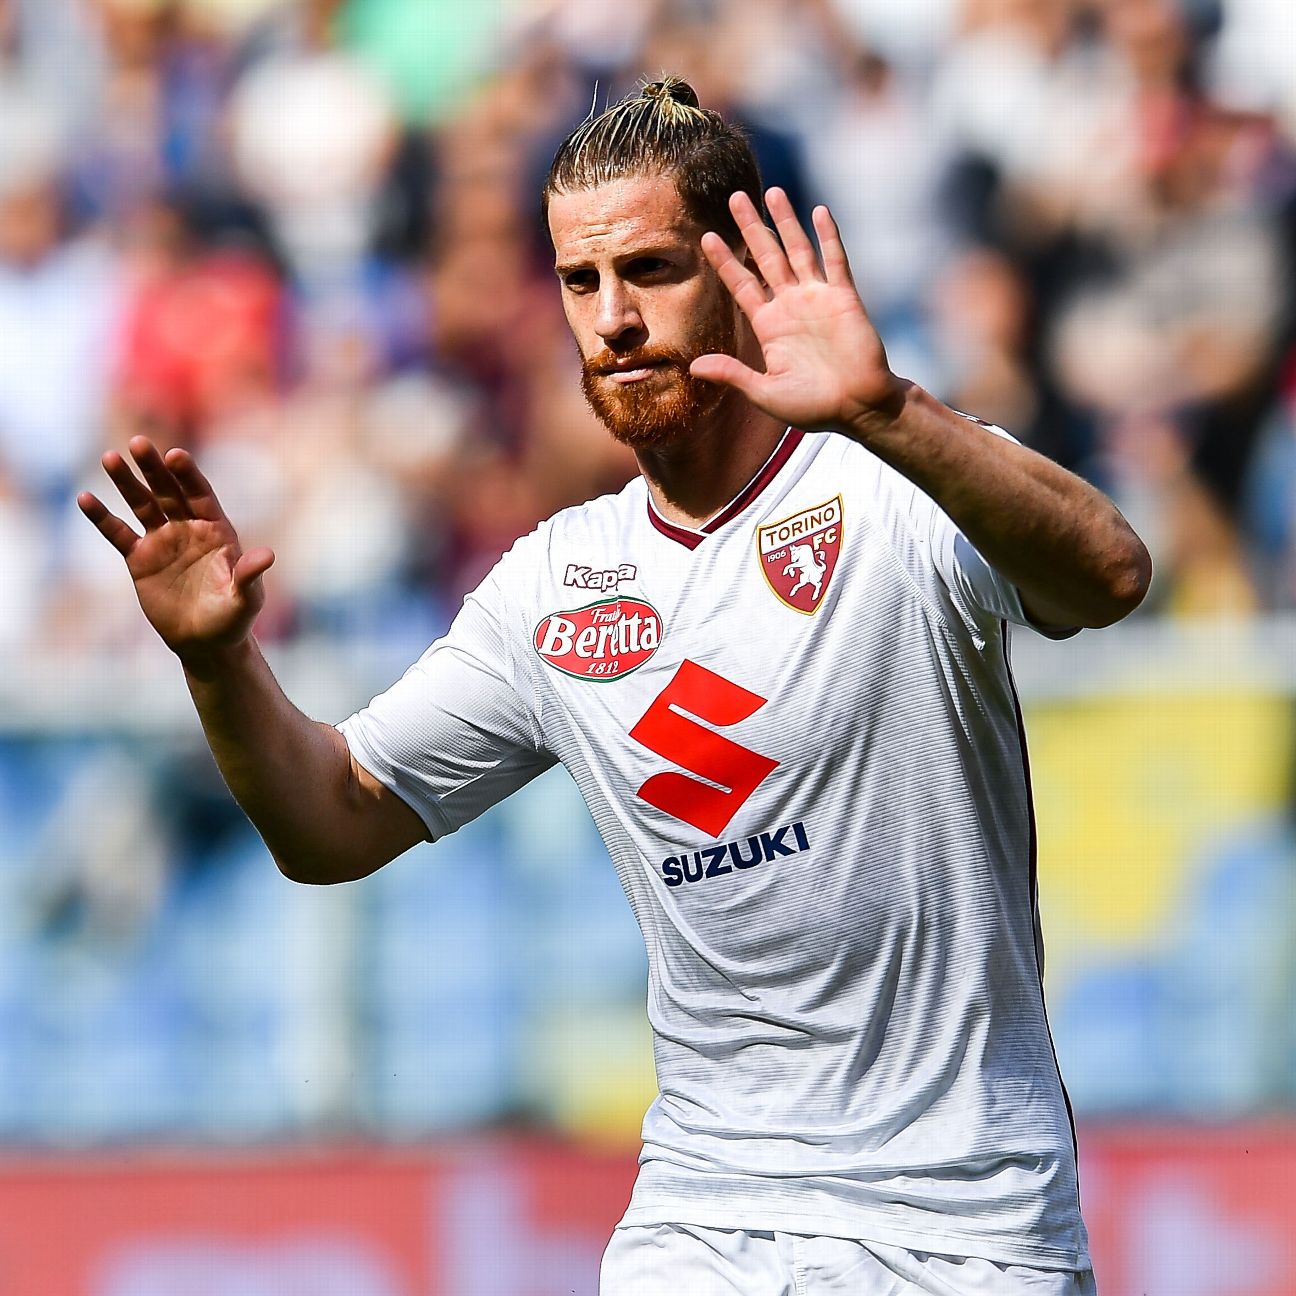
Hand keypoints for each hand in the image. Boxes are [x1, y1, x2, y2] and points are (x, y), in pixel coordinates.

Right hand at [78, 437, 274, 661]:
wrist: (205, 642)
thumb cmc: (233, 619)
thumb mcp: (245, 599)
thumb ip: (249, 575)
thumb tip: (267, 556)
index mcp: (217, 530)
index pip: (201, 495)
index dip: (189, 476)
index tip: (176, 455)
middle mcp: (189, 529)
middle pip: (170, 492)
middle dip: (154, 468)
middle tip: (139, 443)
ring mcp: (163, 541)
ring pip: (143, 505)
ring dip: (126, 483)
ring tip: (110, 458)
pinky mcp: (140, 559)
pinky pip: (118, 534)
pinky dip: (103, 517)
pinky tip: (85, 498)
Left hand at [691, 188, 902, 434]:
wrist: (859, 408)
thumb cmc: (814, 407)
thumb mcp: (765, 393)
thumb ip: (733, 375)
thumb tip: (693, 368)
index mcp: (770, 326)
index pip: (742, 285)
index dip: (725, 261)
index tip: (706, 237)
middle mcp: (791, 306)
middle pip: (766, 257)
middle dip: (750, 227)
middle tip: (734, 197)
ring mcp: (818, 298)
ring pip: (797, 250)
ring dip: (785, 221)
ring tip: (772, 191)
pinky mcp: (845, 298)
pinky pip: (835, 261)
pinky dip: (828, 236)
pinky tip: (818, 211)